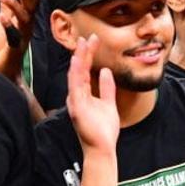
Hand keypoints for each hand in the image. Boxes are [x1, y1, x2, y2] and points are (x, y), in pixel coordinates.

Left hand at [0, 0, 38, 82]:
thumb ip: (6, 5)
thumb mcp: (5, 21)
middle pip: (30, 8)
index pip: (31, 2)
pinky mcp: (14, 50)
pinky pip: (14, 37)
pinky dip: (9, 27)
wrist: (3, 72)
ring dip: (13, 5)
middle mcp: (26, 29)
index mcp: (25, 22)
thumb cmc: (4, 47)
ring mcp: (21, 39)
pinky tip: (2, 18)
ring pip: (23, 19)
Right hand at [67, 34, 119, 153]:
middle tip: (88, 36)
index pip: (85, 70)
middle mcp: (76, 96)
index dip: (88, 55)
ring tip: (82, 44)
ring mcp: (75, 101)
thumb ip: (107, 88)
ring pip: (75, 75)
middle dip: (83, 53)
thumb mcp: (109, 104)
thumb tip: (106, 71)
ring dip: (79, 59)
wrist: (102, 149)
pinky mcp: (76, 108)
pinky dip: (76, 73)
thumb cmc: (103, 130)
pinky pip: (75, 87)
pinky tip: (78, 61)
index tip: (93, 40)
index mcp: (83, 94)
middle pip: (79, 70)